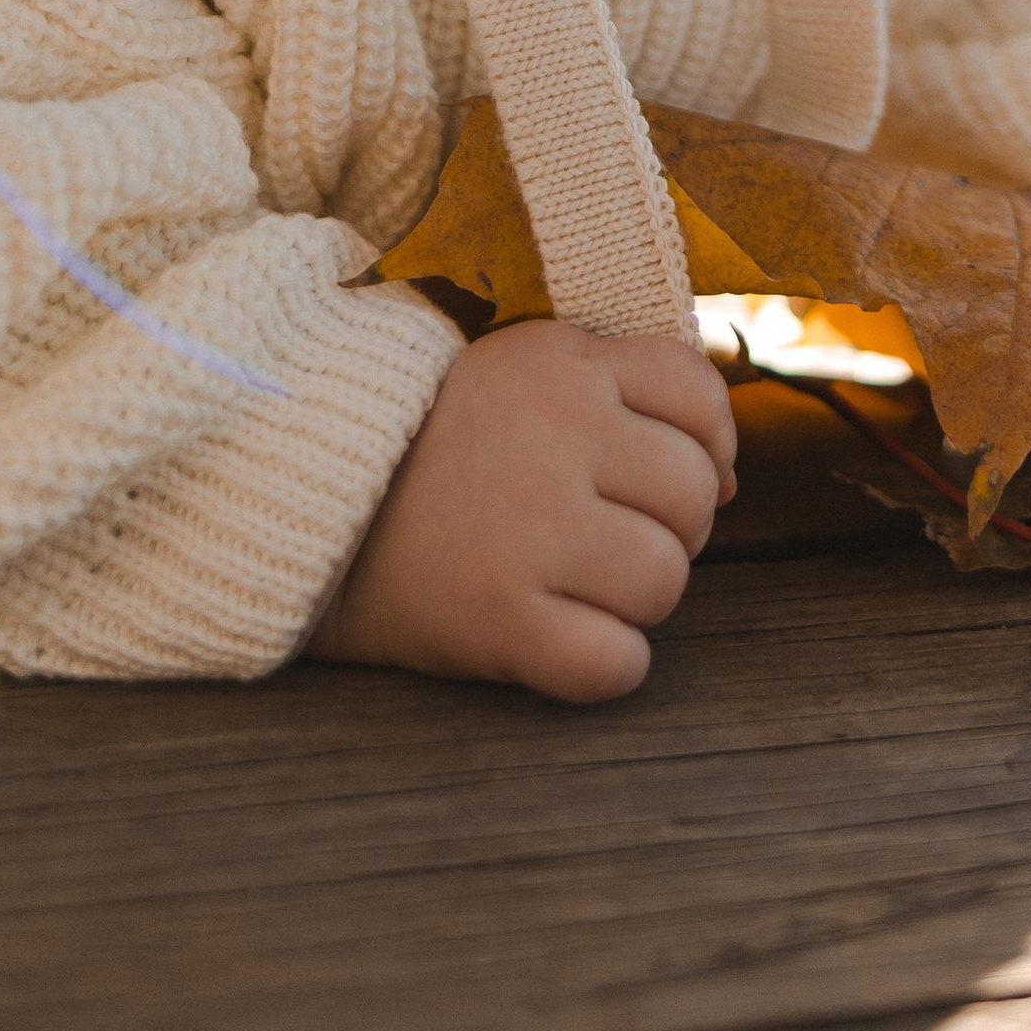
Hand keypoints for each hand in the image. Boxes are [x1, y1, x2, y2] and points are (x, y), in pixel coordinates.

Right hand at [306, 317, 738, 701]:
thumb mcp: (522, 374)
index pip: (700, 395)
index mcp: (563, 364)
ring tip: (568, 584)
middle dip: (665, 526)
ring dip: (632, 599)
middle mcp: (556, 435)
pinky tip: (556, 639)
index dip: (703, 445)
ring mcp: (528, 529)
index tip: (654, 475)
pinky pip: (616, 663)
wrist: (297, 504)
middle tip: (596, 534)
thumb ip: (627, 392)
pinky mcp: (499, 620)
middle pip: (695, 495)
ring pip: (666, 581)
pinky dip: (602, 666)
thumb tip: (734, 476)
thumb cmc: (428, 445)